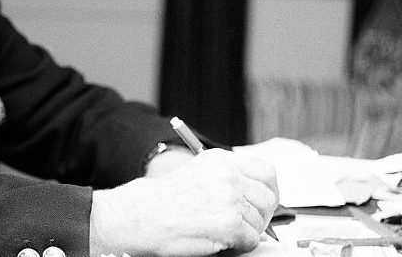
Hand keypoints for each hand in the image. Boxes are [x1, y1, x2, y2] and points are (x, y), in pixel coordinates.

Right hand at [89, 148, 278, 256]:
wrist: (137, 216)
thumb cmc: (160, 201)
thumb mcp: (197, 174)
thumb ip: (226, 179)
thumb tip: (255, 196)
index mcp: (220, 160)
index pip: (267, 173)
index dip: (267, 192)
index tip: (261, 204)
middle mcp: (227, 175)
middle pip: (269, 199)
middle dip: (259, 216)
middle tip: (241, 224)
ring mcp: (229, 198)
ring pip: (260, 223)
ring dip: (245, 232)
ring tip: (221, 232)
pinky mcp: (229, 223)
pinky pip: (251, 241)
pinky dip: (238, 246)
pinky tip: (218, 241)